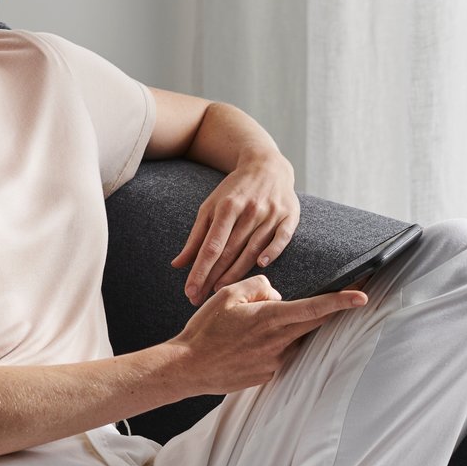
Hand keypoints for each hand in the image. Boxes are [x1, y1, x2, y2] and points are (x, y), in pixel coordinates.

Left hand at [170, 154, 299, 304]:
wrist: (266, 165)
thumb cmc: (234, 191)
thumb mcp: (210, 207)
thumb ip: (196, 237)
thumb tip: (177, 265)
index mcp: (227, 207)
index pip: (211, 246)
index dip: (200, 270)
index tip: (190, 291)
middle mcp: (249, 210)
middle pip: (230, 251)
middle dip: (214, 277)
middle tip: (200, 300)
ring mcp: (270, 213)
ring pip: (252, 249)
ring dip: (237, 273)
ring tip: (221, 291)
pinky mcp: (289, 215)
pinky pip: (281, 238)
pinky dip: (273, 251)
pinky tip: (261, 265)